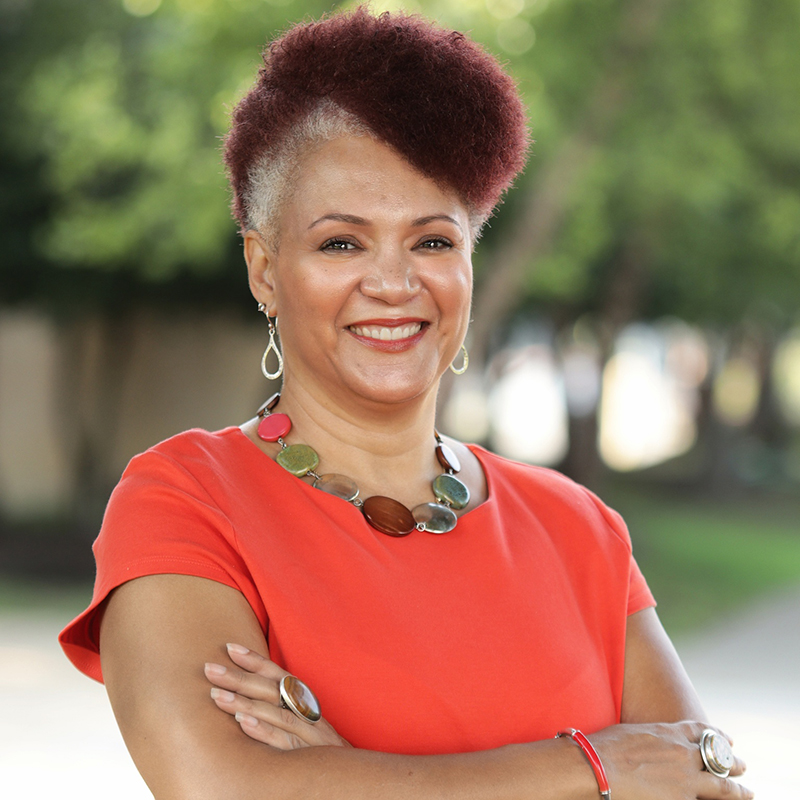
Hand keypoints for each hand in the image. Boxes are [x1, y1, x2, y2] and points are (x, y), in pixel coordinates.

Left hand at [204, 643, 350, 749]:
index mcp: (304, 701)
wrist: (352, 775)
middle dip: (239, 677)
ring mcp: (308, 733)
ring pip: (275, 713)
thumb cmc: (321, 748)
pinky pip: (283, 742)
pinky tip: (242, 724)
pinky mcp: (307, 756)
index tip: (230, 647)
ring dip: (244, 703)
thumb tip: (246, 696)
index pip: (278, 674)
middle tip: (210, 669)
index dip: (255, 660)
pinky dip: (264, 731)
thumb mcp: (305, 722)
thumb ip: (282, 707)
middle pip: (271, 689)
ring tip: (217, 695)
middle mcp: (306, 712)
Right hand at [590, 721, 752, 799]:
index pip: (701, 731)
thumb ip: (650, 739)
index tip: (727, 739)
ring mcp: (685, 779)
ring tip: (747, 793)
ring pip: (722, 786)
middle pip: (717, 757)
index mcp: (669, 732)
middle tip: (743, 766)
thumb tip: (651, 745)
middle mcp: (683, 753)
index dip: (717, 735)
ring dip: (737, 790)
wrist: (598, 766)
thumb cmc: (606, 747)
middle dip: (733, 762)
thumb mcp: (632, 733)